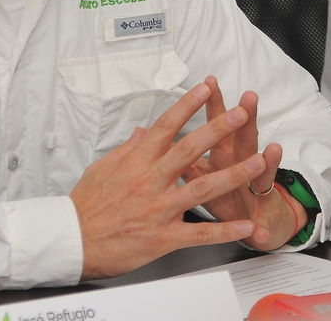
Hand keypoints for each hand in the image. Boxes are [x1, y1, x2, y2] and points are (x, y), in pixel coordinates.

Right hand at [69, 81, 268, 278]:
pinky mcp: (164, 237)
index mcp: (136, 162)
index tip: (205, 89)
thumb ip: (127, 149)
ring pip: (203, 189)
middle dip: (218, 130)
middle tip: (240, 114)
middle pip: (189, 150)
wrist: (74, 240)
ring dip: (233, 175)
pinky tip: (246, 225)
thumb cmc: (86, 205)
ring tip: (257, 163)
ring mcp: (159, 209)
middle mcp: (150, 181)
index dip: (187, 105)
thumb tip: (143, 131)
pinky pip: (200, 233)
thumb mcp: (102, 168)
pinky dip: (225, 230)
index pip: (165, 126)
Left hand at [182, 77, 303, 250]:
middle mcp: (242, 169)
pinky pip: (260, 227)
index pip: (217, 125)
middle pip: (243, 140)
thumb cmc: (224, 192)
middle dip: (245, 119)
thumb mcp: (201, 170)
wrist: (258, 224)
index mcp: (224, 154)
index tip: (208, 82)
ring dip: (267, 163)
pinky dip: (261, 231)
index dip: (213, 105)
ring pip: (261, 175)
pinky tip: (261, 233)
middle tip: (248, 98)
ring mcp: (253, 192)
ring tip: (273, 149)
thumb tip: (160, 132)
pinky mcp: (257, 221)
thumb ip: (184, 151)